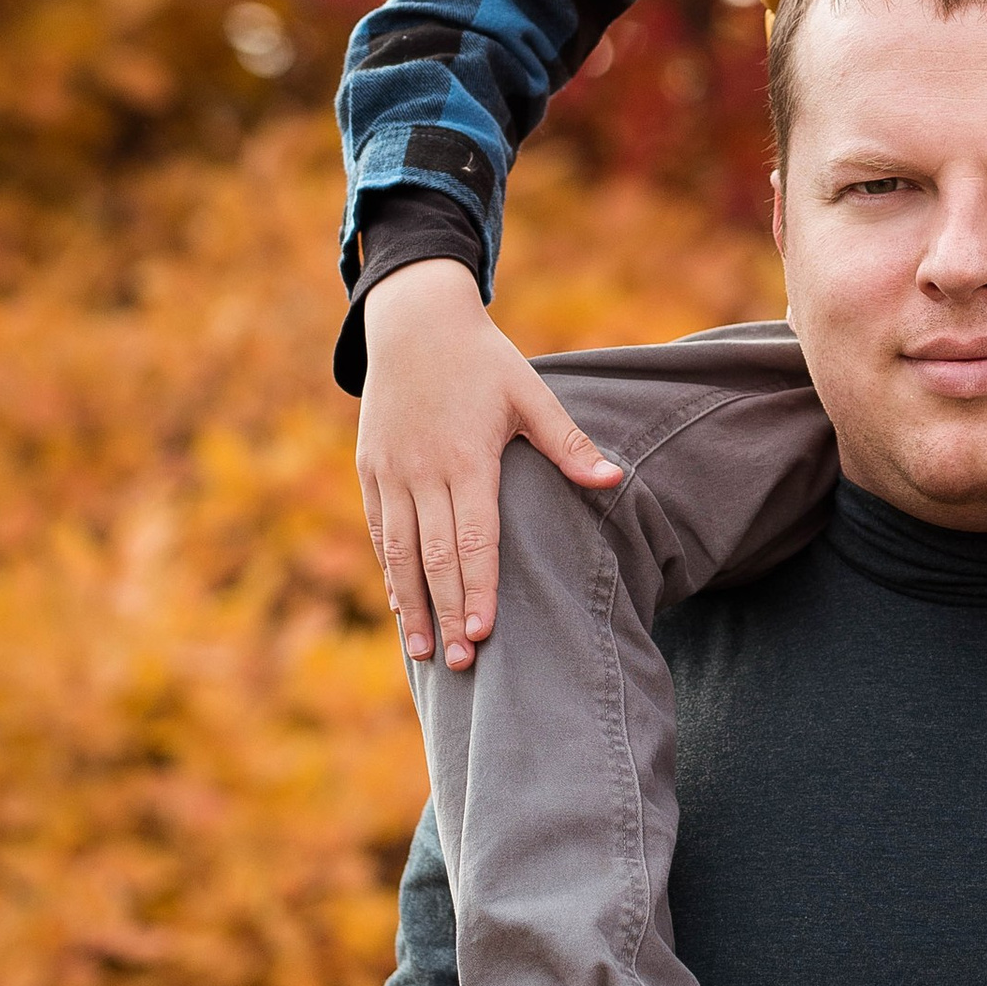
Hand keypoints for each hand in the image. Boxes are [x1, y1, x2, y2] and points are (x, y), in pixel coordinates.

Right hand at [358, 261, 619, 668]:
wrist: (414, 321)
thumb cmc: (484, 360)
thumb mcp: (531, 392)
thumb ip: (569, 444)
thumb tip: (616, 480)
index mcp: (466, 457)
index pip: (474, 538)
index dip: (477, 588)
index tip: (484, 634)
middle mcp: (422, 471)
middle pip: (434, 557)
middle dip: (447, 613)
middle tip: (460, 664)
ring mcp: (390, 472)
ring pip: (398, 552)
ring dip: (412, 605)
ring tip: (424, 653)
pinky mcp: (369, 469)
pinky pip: (380, 531)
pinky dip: (390, 572)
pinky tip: (402, 606)